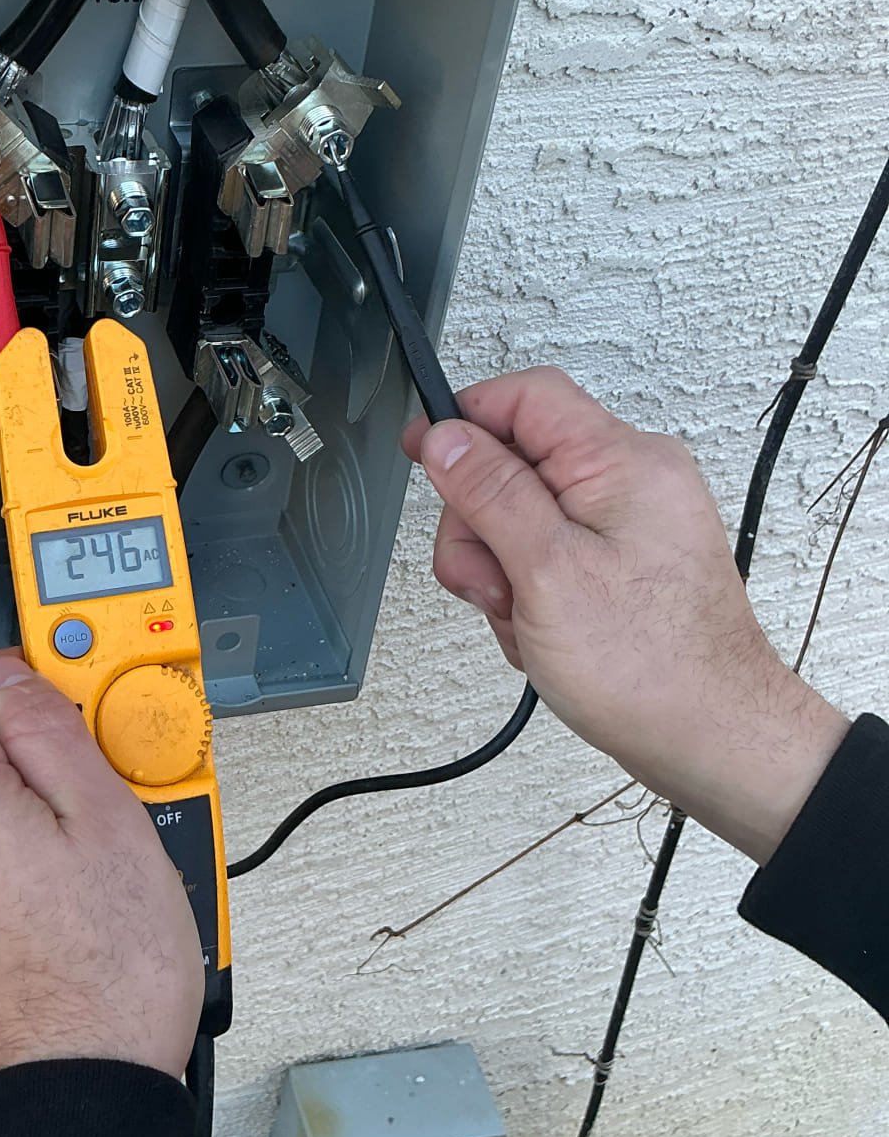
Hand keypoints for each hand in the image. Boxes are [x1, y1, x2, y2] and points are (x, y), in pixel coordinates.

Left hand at [0, 652, 203, 1082]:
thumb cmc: (101, 979)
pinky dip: (1, 848)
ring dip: (21, 800)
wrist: (72, 1093)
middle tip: (107, 794)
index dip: (45, 685)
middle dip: (33, 748)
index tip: (87, 713)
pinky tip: (59, 890)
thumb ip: (51, 724)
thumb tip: (17, 677)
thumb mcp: (109, 818)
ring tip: (89, 857)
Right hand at [403, 368, 849, 861]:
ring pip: (521, 516)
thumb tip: (446, 437)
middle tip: (491, 583)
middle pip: (514, 461)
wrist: (714, 740)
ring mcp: (629, 523)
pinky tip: (543, 635)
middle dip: (480, 525)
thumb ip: (490, 493)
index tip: (422, 454)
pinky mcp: (624, 562)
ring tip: (525, 621)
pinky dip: (529, 593)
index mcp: (622, 460)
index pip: (526, 396)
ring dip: (500, 571)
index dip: (464, 418)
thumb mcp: (546, 571)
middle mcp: (632, 479)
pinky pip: (547, 554)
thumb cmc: (650, 667)